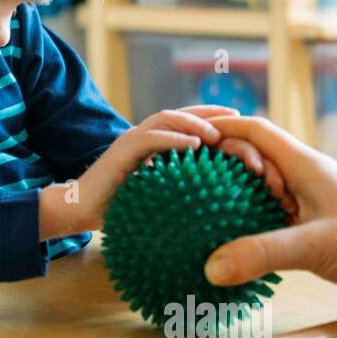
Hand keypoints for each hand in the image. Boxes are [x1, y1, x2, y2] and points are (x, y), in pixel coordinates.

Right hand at [50, 105, 292, 236]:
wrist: (79, 211)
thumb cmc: (122, 212)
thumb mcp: (163, 204)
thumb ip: (187, 200)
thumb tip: (226, 220)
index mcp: (165, 147)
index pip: (202, 128)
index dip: (229, 129)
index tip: (257, 142)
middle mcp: (152, 137)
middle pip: (193, 118)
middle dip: (221, 124)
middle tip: (247, 135)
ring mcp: (135, 139)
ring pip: (171, 118)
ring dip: (198, 122)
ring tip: (220, 134)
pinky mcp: (122, 149)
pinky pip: (151, 137)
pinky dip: (174, 137)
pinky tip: (195, 145)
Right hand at [202, 115, 336, 310]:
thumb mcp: (316, 246)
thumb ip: (262, 253)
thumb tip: (210, 267)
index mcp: (306, 166)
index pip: (254, 131)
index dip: (220, 129)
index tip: (187, 140)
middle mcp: (306, 180)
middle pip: (254, 158)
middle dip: (223, 167)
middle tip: (192, 188)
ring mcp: (312, 206)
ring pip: (263, 192)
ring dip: (237, 200)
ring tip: (205, 217)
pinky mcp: (317, 232)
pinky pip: (274, 220)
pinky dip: (252, 227)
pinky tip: (236, 248)